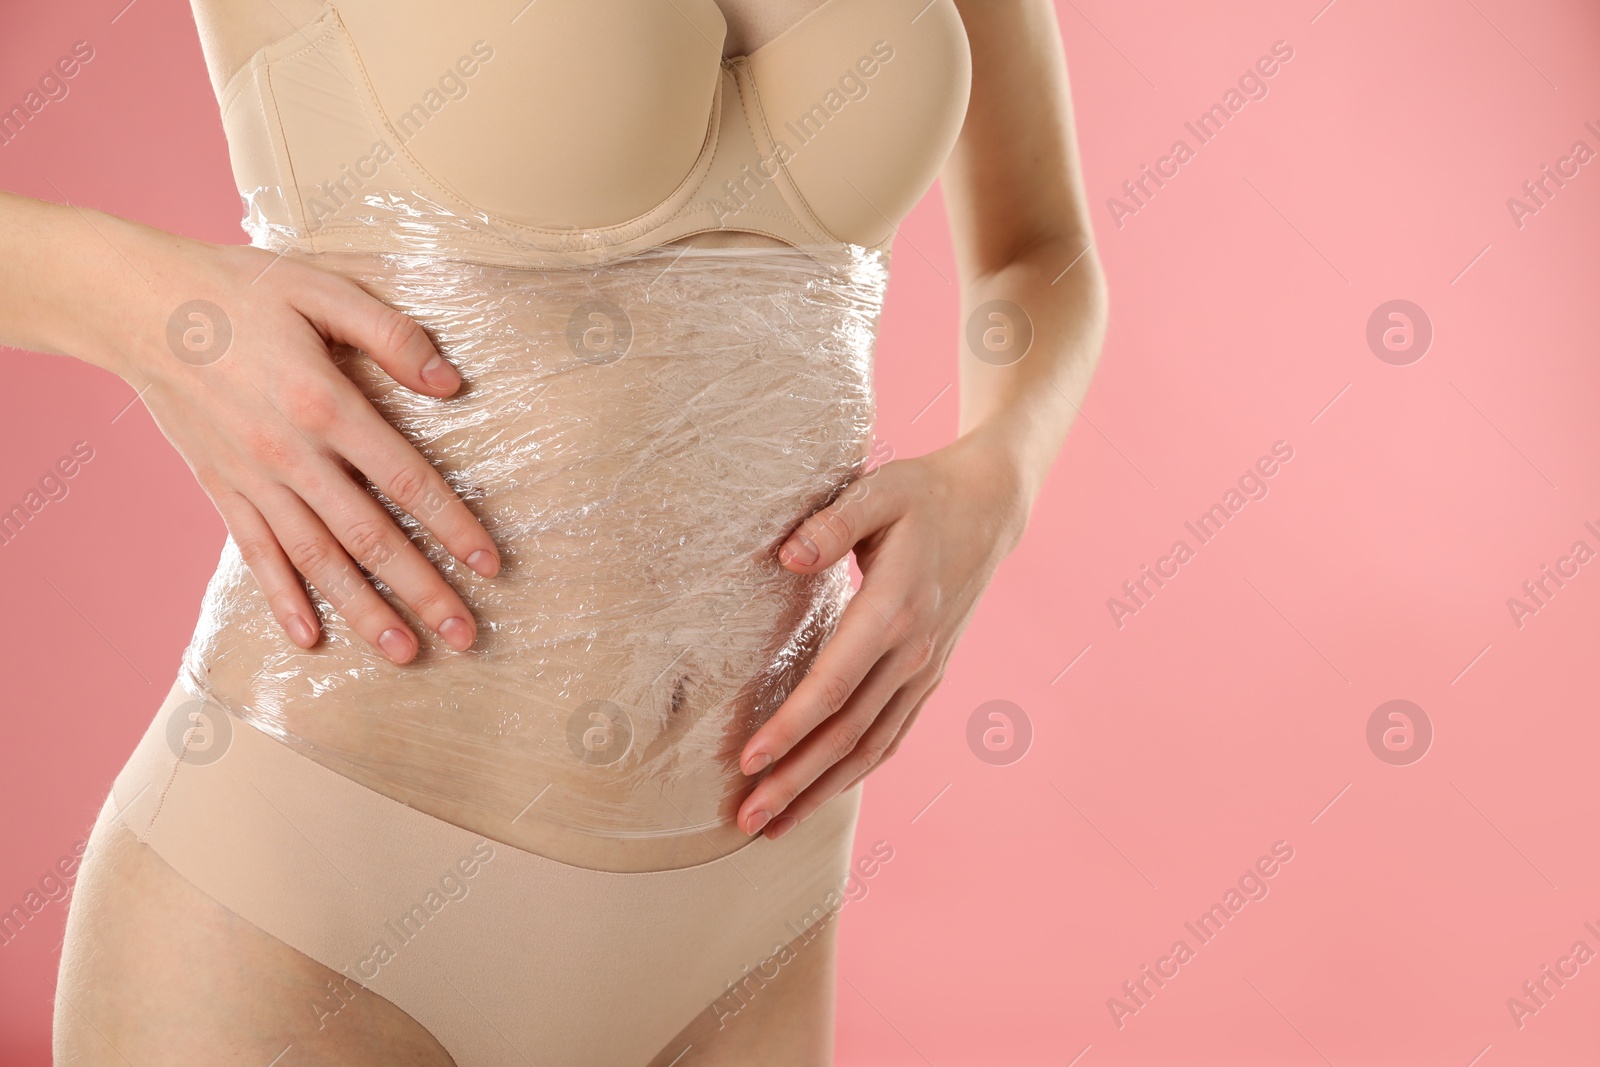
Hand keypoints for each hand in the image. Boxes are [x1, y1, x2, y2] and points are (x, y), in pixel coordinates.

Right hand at [127, 236, 499, 662]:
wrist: (137, 306)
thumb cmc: (241, 292)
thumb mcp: (324, 288)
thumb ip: (391, 335)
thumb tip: (451, 383)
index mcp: (324, 404)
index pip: (406, 481)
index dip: (453, 526)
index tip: (490, 565)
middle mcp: (290, 454)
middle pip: (369, 538)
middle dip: (422, 590)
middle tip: (465, 635)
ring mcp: (252, 479)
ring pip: (317, 561)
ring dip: (364, 611)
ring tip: (406, 654)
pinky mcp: (221, 489)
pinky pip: (256, 555)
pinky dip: (283, 599)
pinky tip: (310, 639)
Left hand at [737, 428, 1034, 838]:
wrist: (990, 507)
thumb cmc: (924, 494)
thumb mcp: (880, 490)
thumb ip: (833, 522)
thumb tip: (784, 556)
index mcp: (893, 610)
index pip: (833, 685)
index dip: (790, 727)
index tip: (748, 760)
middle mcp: (912, 652)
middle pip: (847, 734)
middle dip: (794, 781)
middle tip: (747, 820)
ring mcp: (924, 669)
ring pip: (870, 747)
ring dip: (821, 790)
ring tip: (773, 826)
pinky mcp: (928, 674)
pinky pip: (892, 735)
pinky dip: (857, 771)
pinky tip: (824, 793)